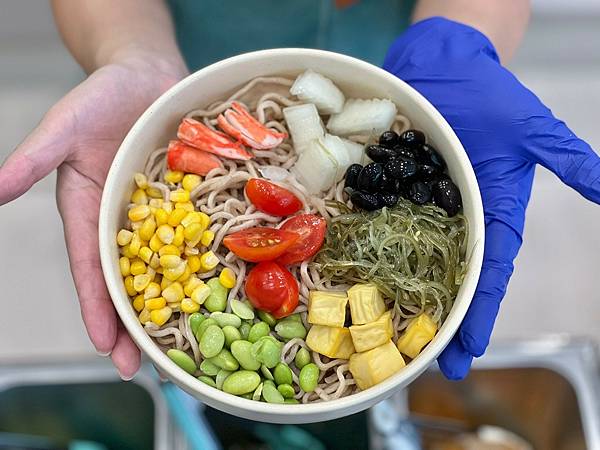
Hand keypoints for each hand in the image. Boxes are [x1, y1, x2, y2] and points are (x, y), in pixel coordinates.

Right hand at [0, 55, 185, 377]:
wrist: (148, 75)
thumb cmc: (101, 97)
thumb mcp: (62, 127)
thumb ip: (33, 160)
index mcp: (89, 212)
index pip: (90, 270)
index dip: (97, 308)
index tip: (104, 346)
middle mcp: (124, 221)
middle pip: (130, 280)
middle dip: (135, 323)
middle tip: (145, 367)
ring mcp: (159, 214)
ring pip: (166, 267)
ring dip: (172, 305)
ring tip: (183, 345)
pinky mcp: (188, 201)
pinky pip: (199, 236)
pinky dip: (205, 263)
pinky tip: (219, 289)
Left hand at [383, 18, 599, 378]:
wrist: (445, 68)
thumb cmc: (490, 95)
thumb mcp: (531, 127)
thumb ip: (566, 158)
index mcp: (494, 213)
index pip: (489, 272)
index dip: (478, 310)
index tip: (469, 348)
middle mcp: (457, 219)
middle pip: (449, 278)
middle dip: (442, 320)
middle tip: (428, 365)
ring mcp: (422, 208)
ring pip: (414, 261)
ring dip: (405, 299)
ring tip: (394, 338)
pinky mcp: (393, 191)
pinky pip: (382, 226)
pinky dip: (373, 254)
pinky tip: (361, 281)